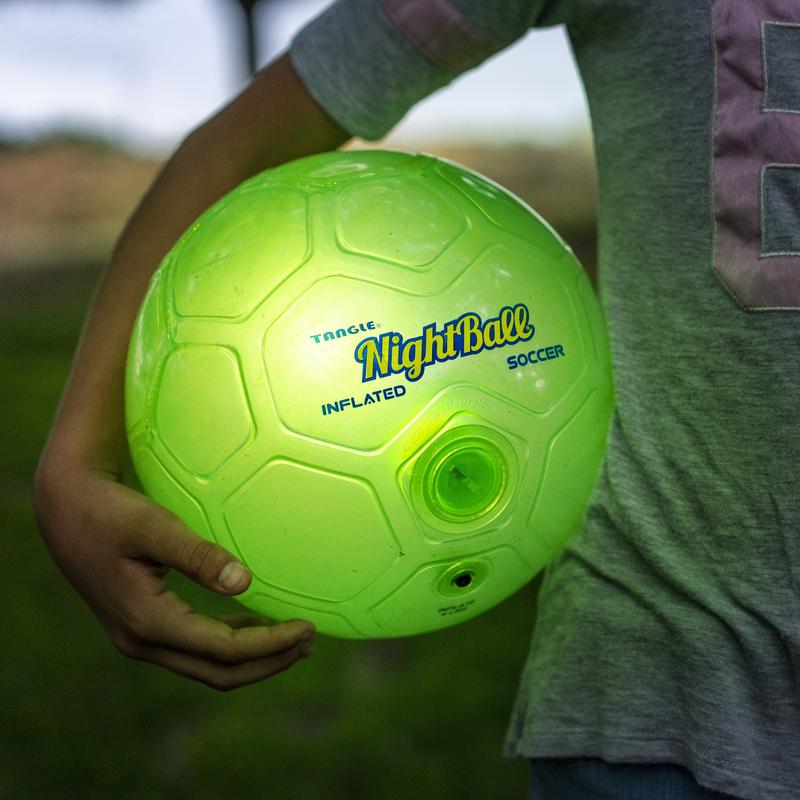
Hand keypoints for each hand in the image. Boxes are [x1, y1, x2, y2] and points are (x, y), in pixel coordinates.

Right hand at [33, 461, 315, 689]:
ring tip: (294, 641)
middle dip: (269, 662)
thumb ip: (199, 556)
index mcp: (147, 622)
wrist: (65, 509)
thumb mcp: (154, 527)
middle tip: (311, 642)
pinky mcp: (141, 625)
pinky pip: (194, 649)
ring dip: (252, 658)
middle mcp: (141, 641)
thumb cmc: (110, 512)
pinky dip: (229, 644)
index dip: (271, 644)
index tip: (307, 627)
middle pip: (219, 673)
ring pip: (207, 666)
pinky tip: (254, 624)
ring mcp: (139, 638)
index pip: (224, 650)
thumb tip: (245, 582)